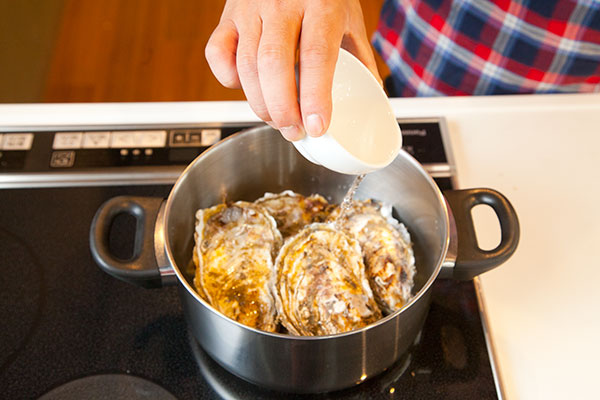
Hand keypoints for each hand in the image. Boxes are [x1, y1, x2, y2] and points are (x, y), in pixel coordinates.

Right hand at [205, 0, 380, 140]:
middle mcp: (282, 4)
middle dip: (283, 108)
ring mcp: (250, 9)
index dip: (315, 97)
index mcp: (320, 3)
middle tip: (294, 131)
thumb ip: (360, 56)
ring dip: (259, 103)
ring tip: (277, 120)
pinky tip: (247, 88)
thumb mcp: (349, 17)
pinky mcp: (228, 17)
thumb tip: (373, 97)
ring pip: (246, 65)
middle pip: (274, 64)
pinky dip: (228, 79)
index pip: (316, 55)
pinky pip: (217, 54)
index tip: (317, 126)